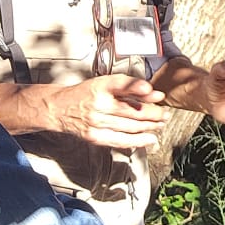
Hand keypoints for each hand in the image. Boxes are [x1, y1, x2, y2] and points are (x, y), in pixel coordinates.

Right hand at [33, 73, 167, 150]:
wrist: (59, 109)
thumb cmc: (84, 94)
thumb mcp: (104, 83)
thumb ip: (128, 87)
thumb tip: (153, 94)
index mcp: (100, 86)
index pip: (121, 85)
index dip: (138, 88)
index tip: (153, 91)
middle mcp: (98, 104)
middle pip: (132, 110)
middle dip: (154, 113)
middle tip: (165, 113)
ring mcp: (96, 122)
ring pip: (130, 126)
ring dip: (150, 126)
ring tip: (161, 124)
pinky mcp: (95, 136)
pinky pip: (121, 140)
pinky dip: (138, 141)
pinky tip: (150, 139)